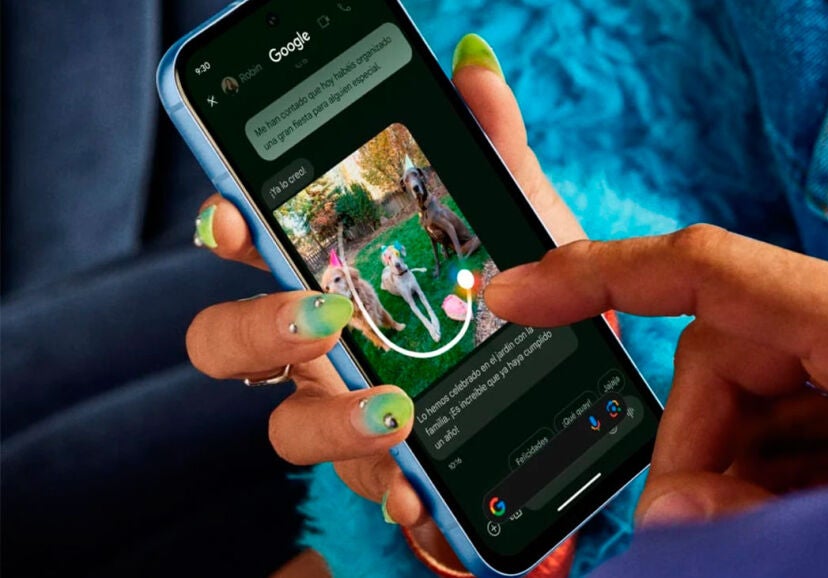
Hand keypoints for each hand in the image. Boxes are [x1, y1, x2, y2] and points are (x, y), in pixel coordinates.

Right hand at [188, 34, 583, 568]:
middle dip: (256, 328)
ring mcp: (348, 413)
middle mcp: (323, 347)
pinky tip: (420, 494)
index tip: (234, 218)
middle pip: (230, 344)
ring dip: (327, 421)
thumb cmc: (528, 290)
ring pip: (287, 428)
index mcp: (337, 276)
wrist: (579, 381)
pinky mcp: (393, 473)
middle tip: (321, 317)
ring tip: (394, 410)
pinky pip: (369, 494)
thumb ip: (490, 149)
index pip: (253, 252)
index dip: (228, 231)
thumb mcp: (519, 216)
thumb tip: (474, 71)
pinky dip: (391, 496)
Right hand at [485, 225, 827, 526]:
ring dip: (733, 450)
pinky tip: (793, 488)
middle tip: (684, 522)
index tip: (517, 293)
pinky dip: (769, 443)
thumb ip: (762, 514)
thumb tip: (669, 509)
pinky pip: (785, 379)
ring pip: (745, 370)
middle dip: (693, 441)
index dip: (598, 277)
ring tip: (758, 515)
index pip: (710, 271)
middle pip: (720, 349)